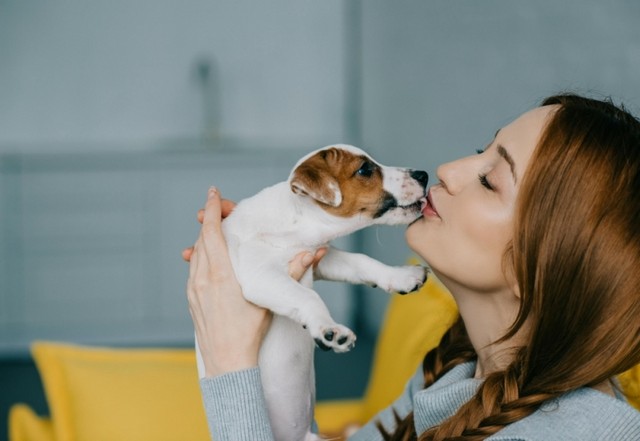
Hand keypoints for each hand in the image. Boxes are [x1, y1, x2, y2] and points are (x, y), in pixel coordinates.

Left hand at [184, 187, 324, 376]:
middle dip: (210, 220)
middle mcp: (202, 278)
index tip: (213, 193)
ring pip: (196, 254)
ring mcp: (193, 289)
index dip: (212, 210)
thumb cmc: (249, 334)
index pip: (212, 233)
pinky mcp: (191, 299)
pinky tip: (212, 258)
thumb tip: (312, 253)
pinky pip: (194, 269)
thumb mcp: (270, 302)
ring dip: (205, 238)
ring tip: (218, 229)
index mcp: (220, 275)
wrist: (226, 363)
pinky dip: (202, 256)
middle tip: (220, 207)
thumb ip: (291, 274)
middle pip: (202, 239)